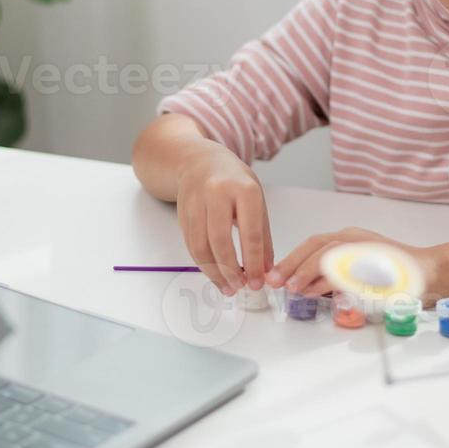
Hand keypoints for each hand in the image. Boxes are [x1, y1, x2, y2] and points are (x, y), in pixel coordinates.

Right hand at [174, 144, 273, 296]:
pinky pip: (190, 244)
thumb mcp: (256, 200)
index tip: (258, 282)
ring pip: (201, 246)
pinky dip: (202, 263)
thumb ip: (262, 235)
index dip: (254, 263)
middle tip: (241, 287)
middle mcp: (217, 194)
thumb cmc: (234, 180)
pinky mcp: (182, 213)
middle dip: (231, 271)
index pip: (251, 234)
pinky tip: (214, 273)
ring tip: (227, 286)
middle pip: (221, 242)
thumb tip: (266, 270)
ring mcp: (196, 202)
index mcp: (244, 190)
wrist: (199, 160)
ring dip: (214, 272)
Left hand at [266, 226, 438, 296]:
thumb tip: (306, 288)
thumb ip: (332, 277)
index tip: (275, 274)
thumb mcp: (356, 273)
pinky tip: (316, 290)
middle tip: (275, 281)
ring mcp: (366, 246)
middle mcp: (354, 238)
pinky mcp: (376, 259)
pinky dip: (329, 279)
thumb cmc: (393, 273)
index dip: (291, 258)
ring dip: (307, 271)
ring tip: (292, 287)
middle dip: (292, 263)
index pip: (313, 244)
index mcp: (348, 238)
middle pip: (316, 245)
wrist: (428, 270)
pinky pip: (348, 267)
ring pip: (329, 253)